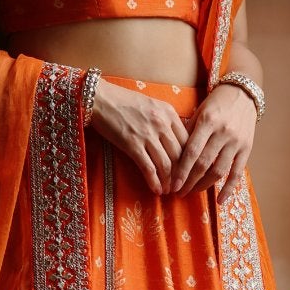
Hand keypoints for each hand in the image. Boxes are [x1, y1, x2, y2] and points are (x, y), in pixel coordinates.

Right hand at [86, 78, 189, 194]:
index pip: (188, 140)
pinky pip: (148, 167)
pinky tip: (156, 190)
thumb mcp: (152, 105)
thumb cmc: (124, 101)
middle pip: (179, 155)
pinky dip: (154, 181)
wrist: (100, 98)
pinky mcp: (132, 144)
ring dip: (169, 181)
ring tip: (169, 191)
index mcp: (169, 112)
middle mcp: (162, 123)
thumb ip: (166, 120)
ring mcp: (147, 134)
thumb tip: (176, 141)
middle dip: (182, 174)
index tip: (188, 170)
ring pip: (166, 164)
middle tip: (180, 185)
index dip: (190, 159)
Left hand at [169, 81, 255, 196]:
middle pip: (203, 164)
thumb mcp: (199, 112)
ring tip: (192, 192)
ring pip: (218, 171)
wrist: (243, 94)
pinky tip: (220, 201)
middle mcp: (223, 133)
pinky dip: (229, 189)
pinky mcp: (247, 149)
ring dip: (203, 186)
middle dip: (189, 181)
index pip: (191, 152)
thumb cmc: (216, 103)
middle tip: (178, 192)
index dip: (181, 171)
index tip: (172, 184)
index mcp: (207, 122)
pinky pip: (237, 173)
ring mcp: (236, 142)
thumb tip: (172, 156)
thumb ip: (187, 132)